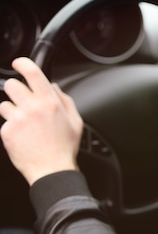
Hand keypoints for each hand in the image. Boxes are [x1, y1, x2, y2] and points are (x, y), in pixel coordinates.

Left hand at [0, 57, 82, 184]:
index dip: (22, 63)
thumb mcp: (75, 122)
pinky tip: (23, 136)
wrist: (52, 170)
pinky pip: (4, 122)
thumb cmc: (64, 148)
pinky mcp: (7, 131)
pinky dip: (11, 127)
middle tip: (23, 101)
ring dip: (12, 110)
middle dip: (16, 91)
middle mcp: (33, 108)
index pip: (32, 72)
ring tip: (24, 124)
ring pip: (5, 103)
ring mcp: (18, 119)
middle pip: (12, 85)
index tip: (19, 64)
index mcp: (50, 103)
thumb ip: (65, 100)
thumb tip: (55, 87)